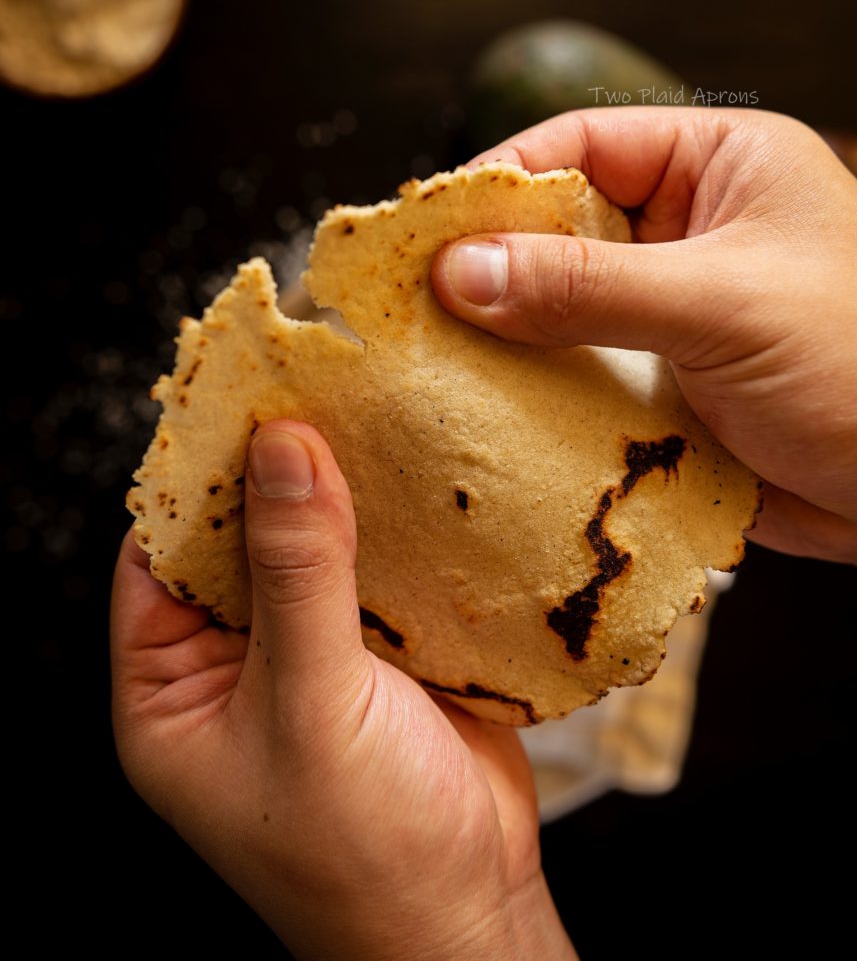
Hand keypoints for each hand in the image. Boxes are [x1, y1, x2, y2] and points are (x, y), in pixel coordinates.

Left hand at [111, 420, 575, 960]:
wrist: (472, 915)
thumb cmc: (362, 850)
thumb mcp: (309, 704)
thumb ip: (295, 574)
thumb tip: (281, 450)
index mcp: (174, 692)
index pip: (161, 559)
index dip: (195, 481)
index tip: (235, 402)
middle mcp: (236, 667)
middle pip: (242, 545)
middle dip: (276, 479)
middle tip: (310, 391)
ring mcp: (312, 658)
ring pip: (314, 552)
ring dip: (342, 498)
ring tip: (367, 417)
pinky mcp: (382, 657)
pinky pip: (378, 574)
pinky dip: (397, 531)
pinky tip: (420, 482)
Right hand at [432, 107, 856, 563]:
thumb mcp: (720, 305)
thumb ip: (589, 287)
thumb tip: (462, 271)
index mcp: (718, 170)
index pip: (585, 146)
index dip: (503, 180)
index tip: (430, 227)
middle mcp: (684, 234)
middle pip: (559, 230)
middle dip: (491, 266)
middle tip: (415, 302)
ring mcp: (666, 314)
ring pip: (558, 309)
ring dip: (504, 336)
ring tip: (433, 358)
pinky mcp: (655, 384)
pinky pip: (574, 375)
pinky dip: (531, 392)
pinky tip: (485, 407)